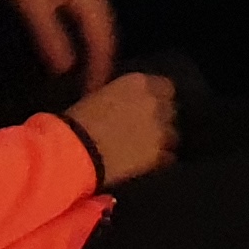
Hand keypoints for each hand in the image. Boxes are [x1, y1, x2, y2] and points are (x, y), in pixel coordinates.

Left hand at [0, 0, 114, 96]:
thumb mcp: (33, 7)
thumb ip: (51, 38)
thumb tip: (67, 71)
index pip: (104, 42)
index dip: (100, 71)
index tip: (93, 97)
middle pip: (107, 37)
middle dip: (101, 66)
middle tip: (91, 96)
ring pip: (100, 31)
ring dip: (95, 56)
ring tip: (85, 82)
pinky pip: (91, 25)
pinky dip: (88, 43)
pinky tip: (78, 57)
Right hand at [65, 68, 178, 186]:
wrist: (76, 151)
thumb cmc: (77, 122)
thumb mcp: (99, 97)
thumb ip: (121, 96)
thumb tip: (125, 103)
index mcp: (139, 83)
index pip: (165, 87)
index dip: (159, 98)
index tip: (152, 107)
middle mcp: (155, 102)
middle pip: (171, 110)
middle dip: (162, 118)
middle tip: (149, 129)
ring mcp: (159, 129)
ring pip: (173, 134)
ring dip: (163, 140)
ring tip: (150, 148)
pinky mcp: (158, 155)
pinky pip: (168, 157)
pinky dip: (161, 160)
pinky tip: (150, 164)